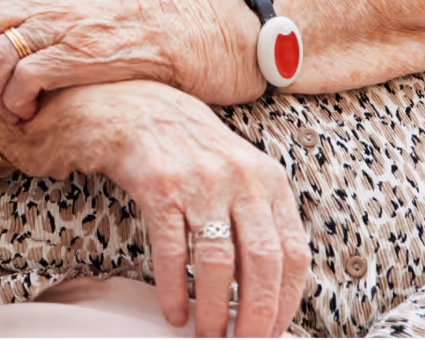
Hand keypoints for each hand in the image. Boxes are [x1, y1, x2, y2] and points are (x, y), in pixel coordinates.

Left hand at [0, 0, 249, 122]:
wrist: (177, 26)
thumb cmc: (120, 24)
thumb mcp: (66, 2)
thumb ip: (28, 12)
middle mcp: (38, 0)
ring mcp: (58, 25)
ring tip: (7, 107)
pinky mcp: (78, 54)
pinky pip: (24, 77)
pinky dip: (16, 100)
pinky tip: (31, 112)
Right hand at [0, 82, 306, 338]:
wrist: (131, 106)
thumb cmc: (188, 149)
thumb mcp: (238, 172)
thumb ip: (259, 218)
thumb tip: (272, 289)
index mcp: (268, 179)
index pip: (293, 254)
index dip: (286, 301)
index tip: (273, 332)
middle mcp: (239, 178)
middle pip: (261, 263)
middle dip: (255, 316)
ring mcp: (199, 180)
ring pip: (218, 263)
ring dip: (215, 310)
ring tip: (206, 336)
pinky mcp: (159, 185)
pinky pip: (172, 250)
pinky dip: (175, 289)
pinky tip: (173, 311)